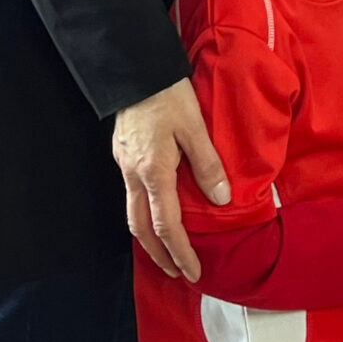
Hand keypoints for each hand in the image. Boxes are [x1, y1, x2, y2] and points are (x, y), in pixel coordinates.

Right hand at [114, 78, 230, 281]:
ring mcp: (124, 165)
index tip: (193, 271)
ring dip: (149, 237)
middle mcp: (133, 174)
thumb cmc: (167, 94)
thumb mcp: (194, 127)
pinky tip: (156, 211)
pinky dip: (144, 214)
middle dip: (159, 255)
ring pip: (132, 214)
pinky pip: (131, 195)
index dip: (180, 252)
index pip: (166, 226)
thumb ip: (207, 164)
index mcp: (153, 172)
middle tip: (176, 272)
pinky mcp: (122, 155)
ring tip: (167, 250)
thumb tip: (221, 199)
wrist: (134, 69)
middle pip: (141, 229)